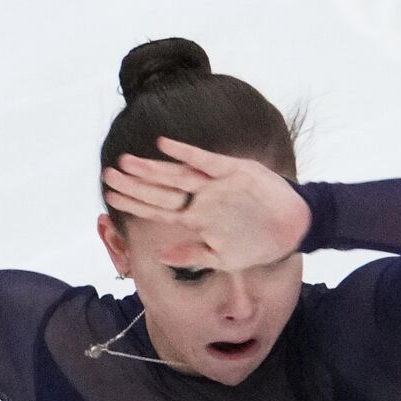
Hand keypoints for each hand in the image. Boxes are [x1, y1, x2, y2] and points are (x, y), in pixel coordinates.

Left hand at [102, 136, 310, 270]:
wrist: (293, 226)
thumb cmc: (257, 242)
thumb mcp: (222, 257)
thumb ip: (192, 255)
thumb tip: (159, 255)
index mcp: (197, 218)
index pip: (158, 209)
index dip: (134, 203)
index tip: (109, 197)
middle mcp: (202, 198)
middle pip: (161, 191)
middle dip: (134, 185)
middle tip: (107, 176)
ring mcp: (216, 184)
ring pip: (177, 174)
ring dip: (151, 169)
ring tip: (126, 162)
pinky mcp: (234, 170)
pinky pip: (205, 161)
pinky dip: (185, 153)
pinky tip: (163, 144)